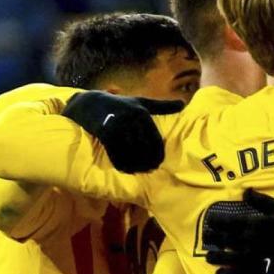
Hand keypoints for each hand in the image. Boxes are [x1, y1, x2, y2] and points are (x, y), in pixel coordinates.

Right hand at [61, 91, 183, 173]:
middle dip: (148, 161)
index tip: (159, 162)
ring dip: (136, 165)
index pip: (154, 138)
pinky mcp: (105, 134)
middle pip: (144, 147)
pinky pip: (116, 154)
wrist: (90, 103)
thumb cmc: (120, 104)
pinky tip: (126, 169)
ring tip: (140, 171)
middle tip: (151, 169)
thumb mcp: (141, 102)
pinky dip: (122, 164)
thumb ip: (162, 106)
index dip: (158, 153)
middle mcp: (130, 119)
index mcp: (142, 112)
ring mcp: (117, 127)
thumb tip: (183, 104)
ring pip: (131, 153)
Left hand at [204, 190, 273, 273]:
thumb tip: (244, 192)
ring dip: (216, 257)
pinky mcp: (262, 272)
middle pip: (225, 241)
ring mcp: (255, 259)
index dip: (216, 222)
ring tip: (208, 257)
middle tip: (206, 239)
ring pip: (228, 258)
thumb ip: (261, 200)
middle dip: (213, 239)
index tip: (209, 222)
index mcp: (255, 224)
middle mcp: (250, 242)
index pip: (228, 222)